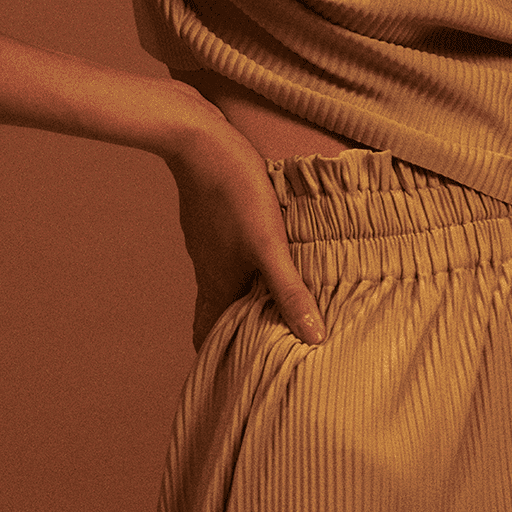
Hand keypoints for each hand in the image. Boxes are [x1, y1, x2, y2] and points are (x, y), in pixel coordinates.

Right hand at [161, 93, 326, 349]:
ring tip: (279, 300)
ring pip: (225, 281)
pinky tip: (269, 252)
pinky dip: (246, 265)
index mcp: (217, 283)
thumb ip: (289, 291)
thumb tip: (314, 338)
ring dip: (247, 295)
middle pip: (218, 311)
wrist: (197, 139)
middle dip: (240, 330)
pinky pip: (227, 253)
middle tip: (272, 341)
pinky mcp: (212, 218)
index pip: (208, 335)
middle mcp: (208, 268)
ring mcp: (207, 242)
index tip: (244, 372)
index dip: (222, 356)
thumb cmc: (233, 193)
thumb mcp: (269, 244)